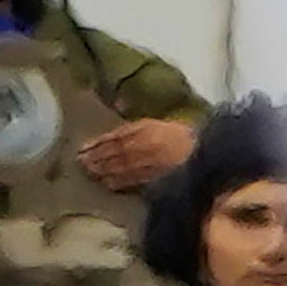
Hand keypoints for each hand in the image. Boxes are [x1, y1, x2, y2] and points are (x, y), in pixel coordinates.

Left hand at [79, 116, 199, 194]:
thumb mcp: (161, 118)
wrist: (206, 152)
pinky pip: (133, 180)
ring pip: (120, 166)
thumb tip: (119, 101)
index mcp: (145, 127)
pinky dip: (118, 182)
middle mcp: (143, 145)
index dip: (98, 142)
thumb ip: (140, 112)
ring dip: (102, 170)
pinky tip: (107, 185)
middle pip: (114, 152)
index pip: (116, 136)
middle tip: (80, 162)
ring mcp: (149, 162)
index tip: (83, 147)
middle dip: (96, 157)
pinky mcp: (156, 177)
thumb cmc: (185, 134)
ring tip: (89, 172)